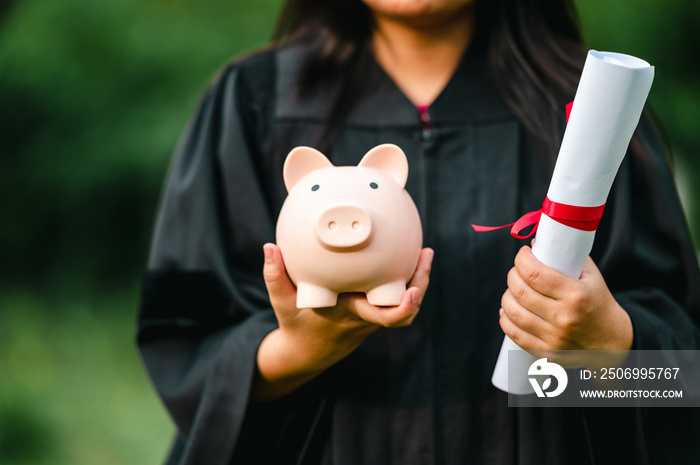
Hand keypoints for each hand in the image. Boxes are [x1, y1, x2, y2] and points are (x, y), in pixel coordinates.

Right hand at [253, 243, 432, 400]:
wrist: (308, 351)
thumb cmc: (295, 323)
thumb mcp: (280, 301)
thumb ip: (274, 275)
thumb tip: (269, 246)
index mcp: (351, 315)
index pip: (384, 318)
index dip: (403, 307)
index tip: (412, 291)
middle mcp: (367, 316)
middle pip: (406, 309)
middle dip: (420, 283)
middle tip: (425, 253)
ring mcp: (374, 315)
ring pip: (407, 303)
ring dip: (419, 279)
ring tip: (424, 251)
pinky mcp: (376, 309)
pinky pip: (398, 296)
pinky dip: (407, 279)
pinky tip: (408, 254)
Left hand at [499, 246, 632, 352]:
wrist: (613, 345)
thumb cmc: (599, 306)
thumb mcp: (592, 278)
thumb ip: (567, 256)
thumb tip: (536, 243)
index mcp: (576, 296)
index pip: (534, 274)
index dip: (522, 259)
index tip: (523, 254)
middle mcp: (563, 318)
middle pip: (520, 290)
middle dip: (513, 274)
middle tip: (518, 270)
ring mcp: (553, 338)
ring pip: (512, 311)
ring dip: (508, 294)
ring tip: (515, 289)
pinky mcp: (545, 353)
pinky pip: (513, 332)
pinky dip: (506, 317)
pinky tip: (510, 309)